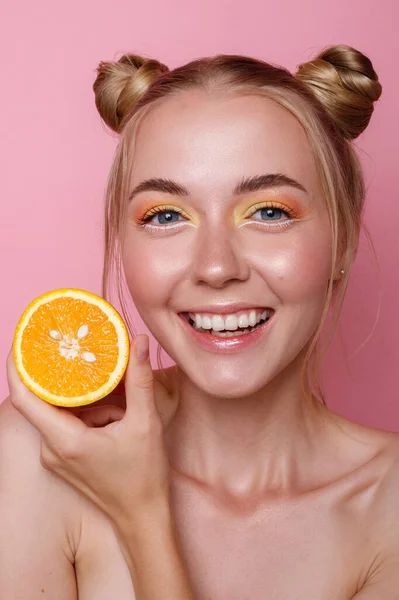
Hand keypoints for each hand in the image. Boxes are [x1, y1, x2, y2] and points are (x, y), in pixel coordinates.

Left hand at [6, 335, 171, 528]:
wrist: (143, 517)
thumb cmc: (143, 476)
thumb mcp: (145, 423)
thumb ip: (139, 380)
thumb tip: (136, 342)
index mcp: (64, 440)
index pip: (25, 398)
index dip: (18, 367)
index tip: (24, 342)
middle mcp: (51, 450)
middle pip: (45, 402)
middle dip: (65, 379)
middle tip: (81, 356)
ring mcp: (55, 457)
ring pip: (61, 413)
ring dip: (87, 402)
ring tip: (119, 410)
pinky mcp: (63, 460)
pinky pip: (66, 426)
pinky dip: (87, 415)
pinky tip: (114, 422)